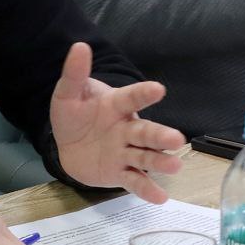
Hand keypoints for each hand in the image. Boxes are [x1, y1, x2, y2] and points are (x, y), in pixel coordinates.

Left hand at [50, 42, 186, 202]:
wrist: (68, 145)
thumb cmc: (74, 115)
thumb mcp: (68, 94)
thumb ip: (74, 73)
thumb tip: (79, 46)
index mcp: (117, 105)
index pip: (132, 97)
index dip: (144, 94)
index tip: (158, 89)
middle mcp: (127, 128)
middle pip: (146, 132)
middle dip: (161, 136)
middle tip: (177, 139)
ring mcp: (125, 152)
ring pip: (145, 156)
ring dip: (160, 161)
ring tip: (175, 167)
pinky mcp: (120, 173)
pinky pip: (135, 181)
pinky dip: (147, 189)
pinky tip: (161, 198)